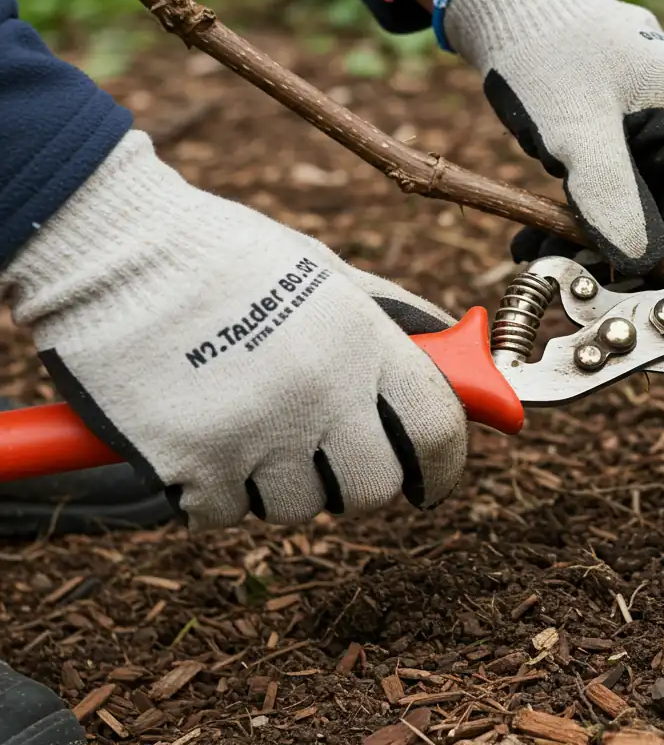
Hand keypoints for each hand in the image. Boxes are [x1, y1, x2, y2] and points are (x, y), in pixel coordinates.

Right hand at [0, 131, 467, 530]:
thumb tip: (455, 342)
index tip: (433, 481)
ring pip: (297, 507)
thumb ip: (389, 316)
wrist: (111, 246)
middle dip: (359, 484)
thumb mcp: (323, 269)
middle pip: (374, 488)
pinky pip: (225, 514)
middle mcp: (320, 393)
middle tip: (334, 462)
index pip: (437, 429)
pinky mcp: (192, 463)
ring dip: (282, 484)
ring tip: (252, 428)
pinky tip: (201, 441)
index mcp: (362, 341)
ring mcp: (256, 433)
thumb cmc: (220, 251)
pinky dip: (216, 493)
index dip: (445, 467)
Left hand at [435, 0, 663, 276]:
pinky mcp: (632, 141)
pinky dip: (587, 223)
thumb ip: (610, 194)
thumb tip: (642, 263)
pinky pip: (623, 197)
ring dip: (604, 245)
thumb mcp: (574, 126)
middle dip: (641, 259)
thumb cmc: (545, 50)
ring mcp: (663, 132)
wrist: (510, 4)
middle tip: (587, 285)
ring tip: (542, 258)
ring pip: (652, 213)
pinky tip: (539, 240)